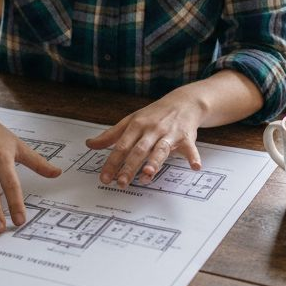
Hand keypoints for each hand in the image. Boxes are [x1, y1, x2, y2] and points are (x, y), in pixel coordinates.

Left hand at [85, 89, 203, 187]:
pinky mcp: (186, 137)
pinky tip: (195, 167)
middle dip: (130, 167)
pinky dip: (193, 157)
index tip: (105, 178)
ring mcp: (169, 133)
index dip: (112, 163)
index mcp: (136, 126)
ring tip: (147, 175)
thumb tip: (90, 144)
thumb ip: (111, 135)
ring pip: (160, 150)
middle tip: (121, 182)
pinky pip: (190, 149)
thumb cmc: (154, 114)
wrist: (183, 102)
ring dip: (155, 162)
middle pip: (139, 150)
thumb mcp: (131, 121)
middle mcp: (152, 129)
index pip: (121, 146)